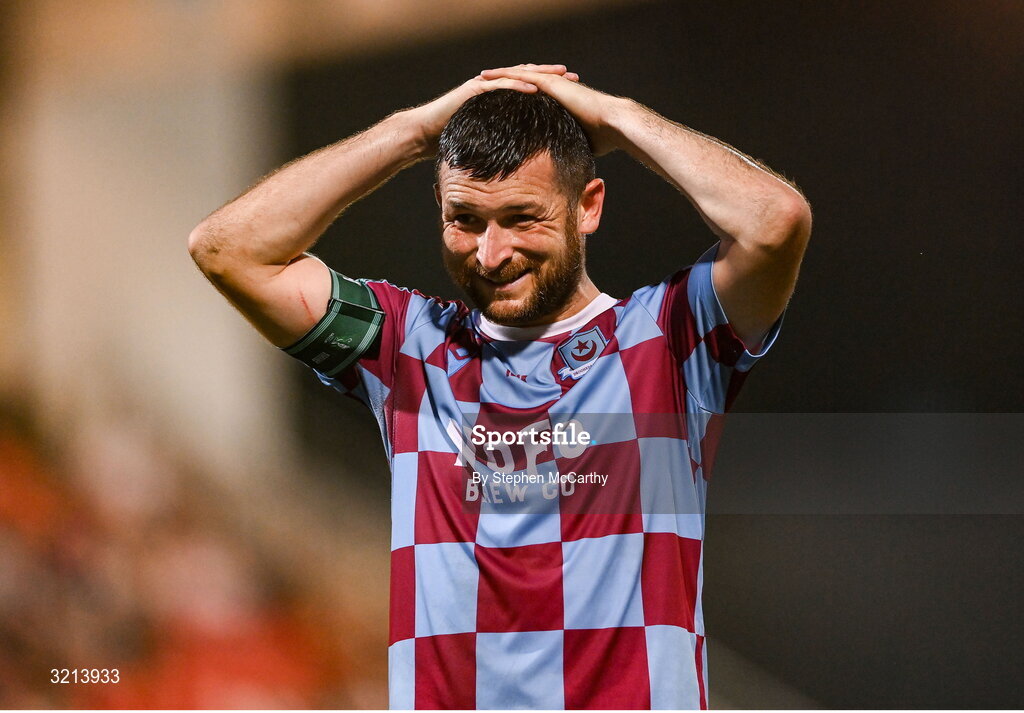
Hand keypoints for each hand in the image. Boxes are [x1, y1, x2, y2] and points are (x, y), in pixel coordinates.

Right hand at [407, 64, 578, 157]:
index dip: (551, 89)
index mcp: (499, 98)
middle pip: (527, 77)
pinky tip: (534, 88)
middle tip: (574, 77)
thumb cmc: (453, 142)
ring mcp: (483, 85)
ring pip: (517, 76)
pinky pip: (500, 86)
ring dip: (539, 75)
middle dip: (551, 76)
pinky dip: (517, 86)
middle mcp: (493, 87)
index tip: (573, 92)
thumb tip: (524, 164)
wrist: (425, 134)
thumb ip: (503, 145)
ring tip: (560, 76)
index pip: (530, 89)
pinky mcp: (474, 89)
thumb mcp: (486, 143)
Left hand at [479, 65, 621, 154]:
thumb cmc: (601, 137)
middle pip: (523, 81)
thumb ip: (565, 149)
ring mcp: (551, 83)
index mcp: (558, 99)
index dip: (515, 95)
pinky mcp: (551, 83)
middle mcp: (553, 87)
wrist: (612, 124)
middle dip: (503, 82)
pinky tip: (488, 76)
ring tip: (480, 77)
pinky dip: (504, 75)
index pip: (532, 95)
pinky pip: (522, 76)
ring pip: (519, 74)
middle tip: (483, 83)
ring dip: (498, 75)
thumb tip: (560, 170)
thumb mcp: (575, 143)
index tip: (500, 99)